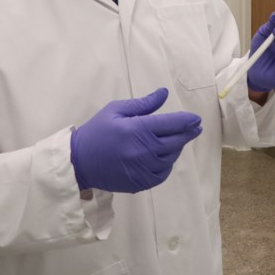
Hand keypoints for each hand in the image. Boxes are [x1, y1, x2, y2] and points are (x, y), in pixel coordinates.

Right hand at [70, 88, 201, 192]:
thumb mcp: (116, 110)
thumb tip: (164, 93)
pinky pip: (162, 174)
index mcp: (138, 129)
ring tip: (178, 140)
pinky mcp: (140, 182)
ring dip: (177, 148)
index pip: (172, 124)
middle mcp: (144, 150)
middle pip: (176, 141)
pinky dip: (167, 165)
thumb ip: (143, 104)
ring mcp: (143, 168)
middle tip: (196, 128)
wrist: (79, 161)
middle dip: (188, 133)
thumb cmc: (97, 131)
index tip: (196, 118)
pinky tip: (166, 157)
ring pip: (171, 158)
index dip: (187, 121)